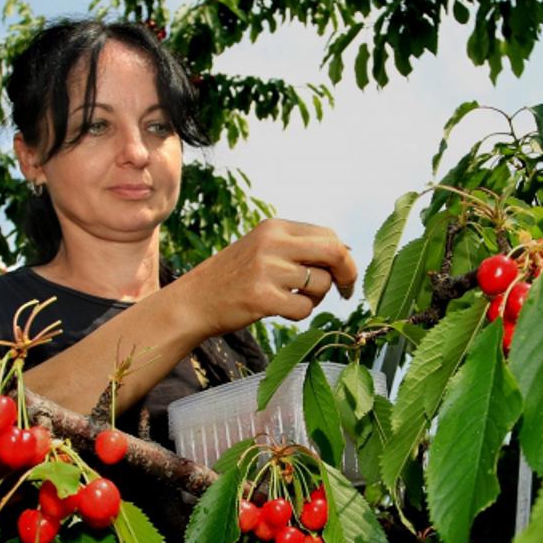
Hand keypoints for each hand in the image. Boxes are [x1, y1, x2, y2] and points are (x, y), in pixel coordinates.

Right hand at [185, 218, 358, 335]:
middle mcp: (272, 243)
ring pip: (320, 285)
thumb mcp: (264, 249)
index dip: (344, 258)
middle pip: (333, 252)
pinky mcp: (262, 297)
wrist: (195, 300)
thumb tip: (346, 251)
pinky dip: (299, 315)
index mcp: (275, 227)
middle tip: (346, 292)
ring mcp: (266, 270)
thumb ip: (299, 248)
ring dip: (315, 299)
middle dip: (347, 274)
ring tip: (293, 300)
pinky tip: (281, 311)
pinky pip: (304, 309)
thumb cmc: (235, 277)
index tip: (343, 276)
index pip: (328, 236)